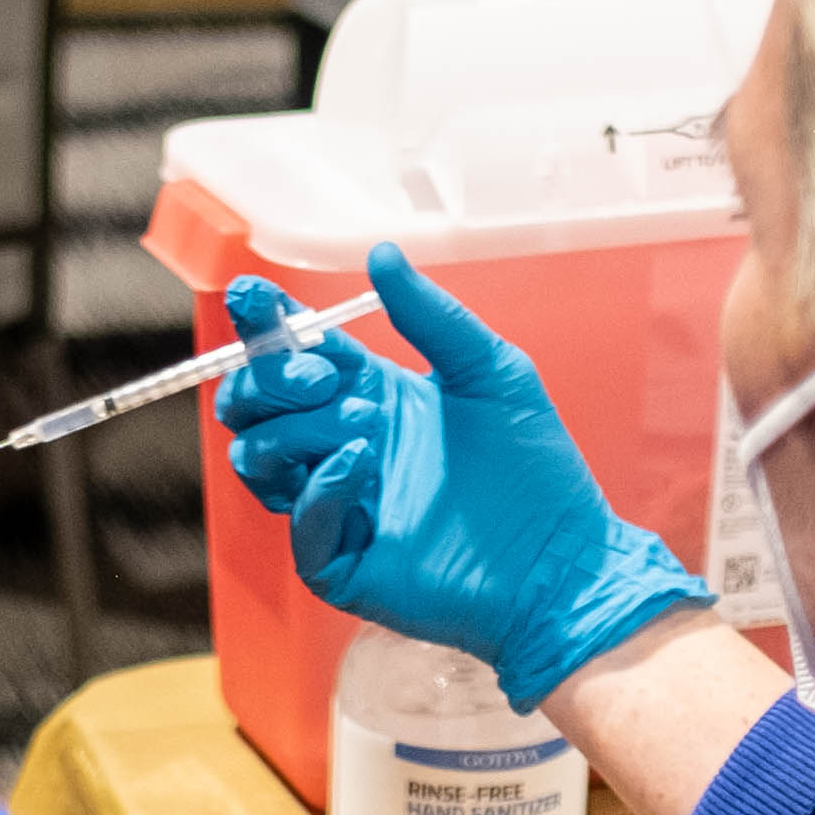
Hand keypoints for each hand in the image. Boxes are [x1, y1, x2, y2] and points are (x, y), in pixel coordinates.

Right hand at [216, 245, 706, 706]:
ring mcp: (335, 506)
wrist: (562, 560)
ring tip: (365, 423)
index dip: (264, 323)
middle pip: (253, 404)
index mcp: (366, 396)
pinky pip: (300, 522)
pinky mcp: (340, 561)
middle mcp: (339, 447)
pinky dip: (320, 484)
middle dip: (269, 377)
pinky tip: (362, 462)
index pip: (292, 353)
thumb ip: (432, 316)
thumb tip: (381, 252)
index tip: (252, 294)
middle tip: (324, 375)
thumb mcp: (492, 372)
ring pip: (258, 458)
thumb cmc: (535, 470)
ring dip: (296, 429)